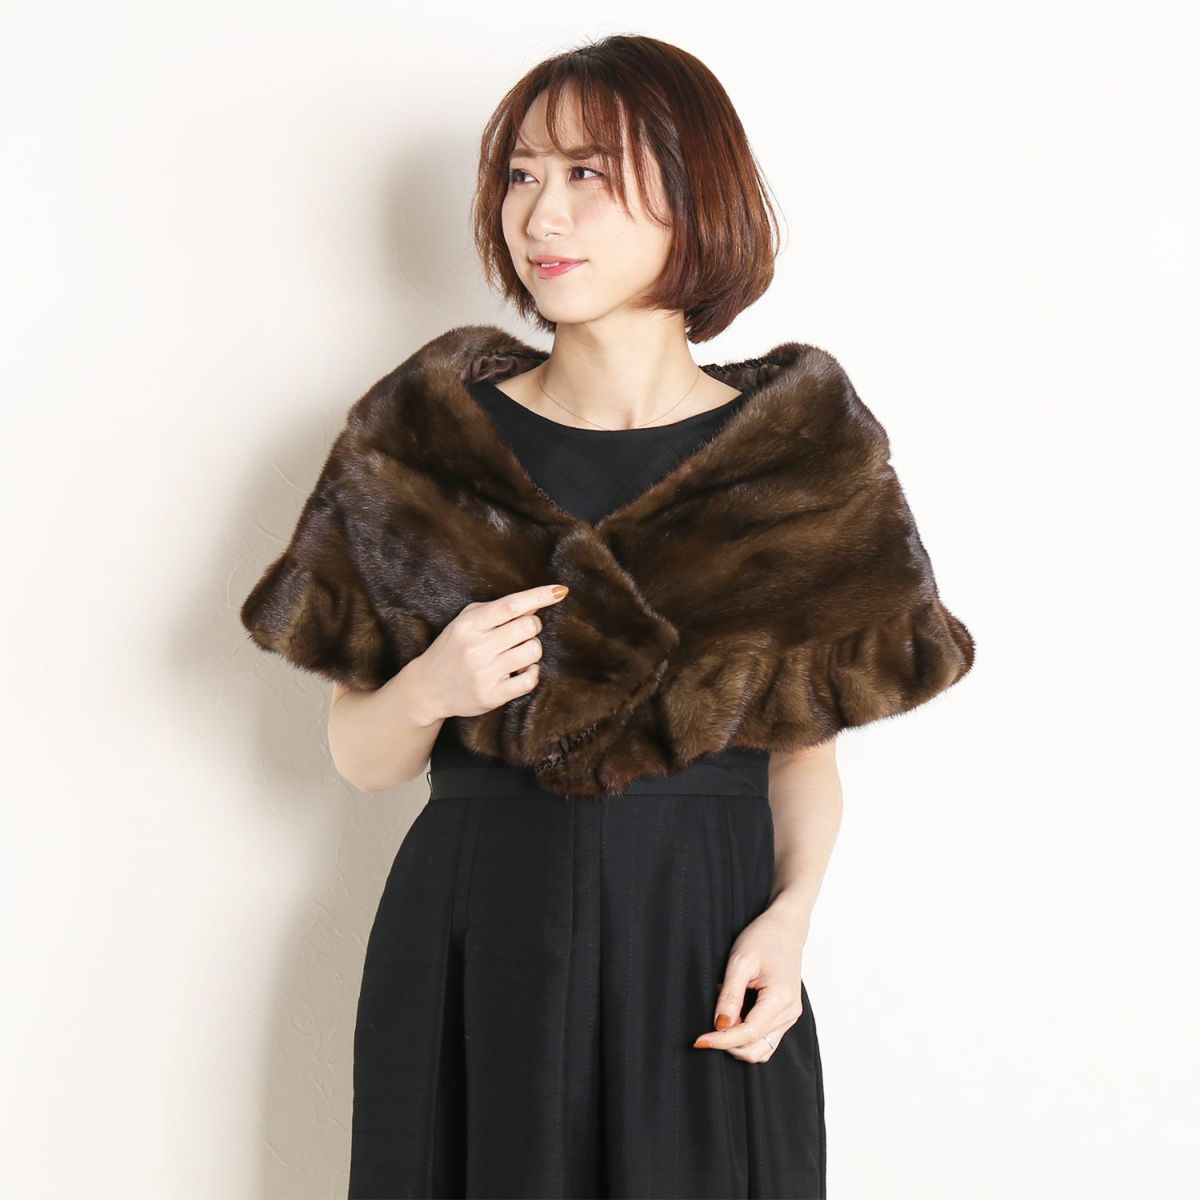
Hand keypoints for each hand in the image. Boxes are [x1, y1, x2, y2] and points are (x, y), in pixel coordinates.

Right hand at [411, 584, 568, 720]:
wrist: (428, 688)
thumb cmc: (453, 648)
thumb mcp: (467, 621)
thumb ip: (497, 609)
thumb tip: (535, 604)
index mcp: (470, 624)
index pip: (511, 605)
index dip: (539, 596)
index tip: (560, 591)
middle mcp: (476, 648)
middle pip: (528, 627)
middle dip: (532, 627)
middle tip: (521, 633)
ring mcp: (484, 673)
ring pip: (533, 651)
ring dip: (532, 650)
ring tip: (516, 653)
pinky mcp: (492, 696)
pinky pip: (530, 680)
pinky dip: (532, 673)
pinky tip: (521, 670)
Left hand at [692, 905, 808, 1062]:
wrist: (785, 928)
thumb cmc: (763, 938)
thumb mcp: (740, 961)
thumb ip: (730, 996)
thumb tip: (720, 1025)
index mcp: (780, 999)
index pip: (748, 1033)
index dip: (721, 1040)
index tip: (699, 1040)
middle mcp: (790, 1013)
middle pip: (755, 1047)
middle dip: (728, 1043)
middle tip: (709, 1021)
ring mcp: (790, 1016)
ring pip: (761, 1048)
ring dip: (738, 1042)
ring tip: (725, 1012)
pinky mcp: (786, 1015)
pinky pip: (766, 1039)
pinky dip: (747, 1036)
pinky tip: (736, 1014)